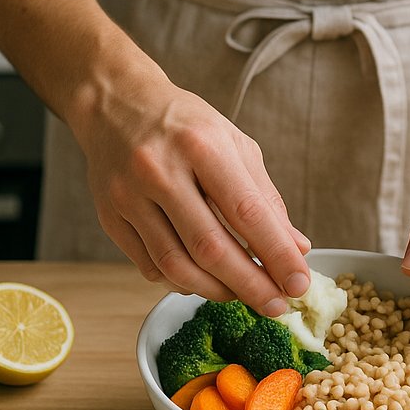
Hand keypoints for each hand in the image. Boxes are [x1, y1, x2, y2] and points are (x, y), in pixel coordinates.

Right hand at [72, 63, 310, 314]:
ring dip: (218, 291)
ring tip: (244, 296)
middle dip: (251, 285)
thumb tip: (297, 248)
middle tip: (277, 306)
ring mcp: (128, 196)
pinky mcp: (110, 217)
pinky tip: (206, 281)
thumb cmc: (184, 125)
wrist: (115, 104)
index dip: (277, 254)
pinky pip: (151, 267)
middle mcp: (159, 170)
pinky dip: (184, 283)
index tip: (299, 284)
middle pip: (211, 248)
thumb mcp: (234, 144)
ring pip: (177, 266)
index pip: (246, 213)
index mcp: (200, 145)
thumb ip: (266, 198)